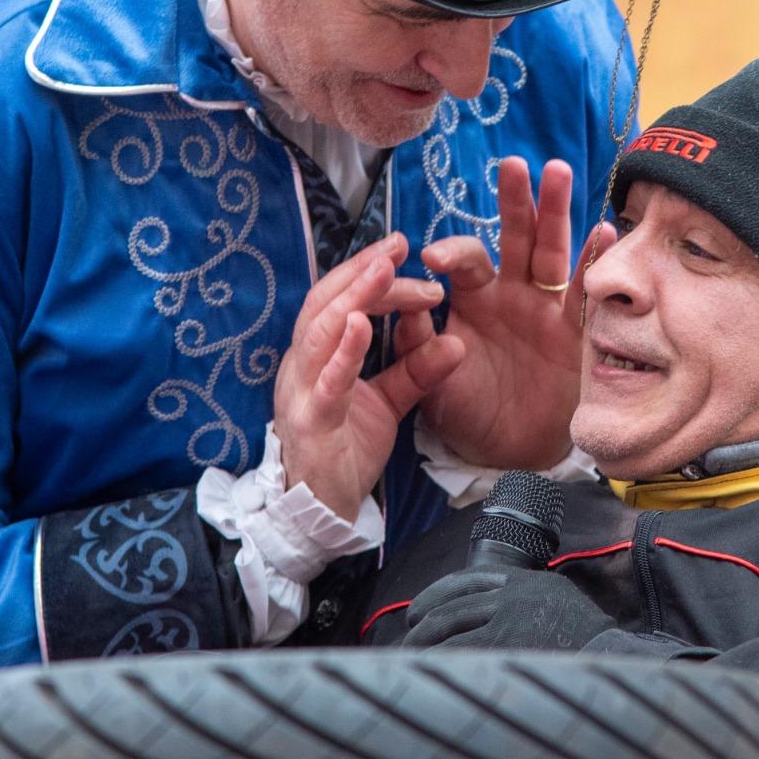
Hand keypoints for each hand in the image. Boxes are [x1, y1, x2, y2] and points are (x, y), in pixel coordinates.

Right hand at [274, 233, 463, 521]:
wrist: (319, 513)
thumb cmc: (346, 448)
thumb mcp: (387, 400)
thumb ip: (416, 370)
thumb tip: (456, 341)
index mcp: (317, 354)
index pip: (338, 299)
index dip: (365, 270)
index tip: (400, 246)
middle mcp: (302, 365)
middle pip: (327, 303)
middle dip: (361, 270)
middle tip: (397, 245)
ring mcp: (301, 392)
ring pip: (321, 332)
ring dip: (355, 297)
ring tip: (384, 271)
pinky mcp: (311, 423)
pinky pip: (326, 383)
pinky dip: (344, 352)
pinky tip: (363, 325)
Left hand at [398, 157, 615, 468]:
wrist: (504, 451)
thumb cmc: (465, 408)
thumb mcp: (430, 377)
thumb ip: (416, 340)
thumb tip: (405, 301)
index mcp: (474, 296)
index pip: (465, 259)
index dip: (451, 252)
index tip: (432, 258)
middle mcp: (512, 291)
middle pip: (515, 235)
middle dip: (514, 200)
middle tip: (511, 164)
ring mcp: (546, 307)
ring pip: (552, 250)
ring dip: (555, 212)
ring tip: (558, 172)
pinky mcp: (574, 332)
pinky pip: (585, 294)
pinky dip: (596, 263)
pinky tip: (605, 231)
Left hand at [402, 567, 607, 650]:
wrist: (611, 657)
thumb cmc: (589, 641)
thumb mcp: (559, 601)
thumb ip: (528, 600)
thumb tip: (498, 614)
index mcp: (523, 579)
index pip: (468, 578)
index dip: (438, 593)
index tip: (420, 608)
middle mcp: (510, 591)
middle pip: (452, 602)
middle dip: (425, 619)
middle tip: (408, 634)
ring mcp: (505, 615)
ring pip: (449, 624)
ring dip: (424, 641)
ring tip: (408, 657)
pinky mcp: (502, 641)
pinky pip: (458, 649)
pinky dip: (437, 658)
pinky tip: (426, 670)